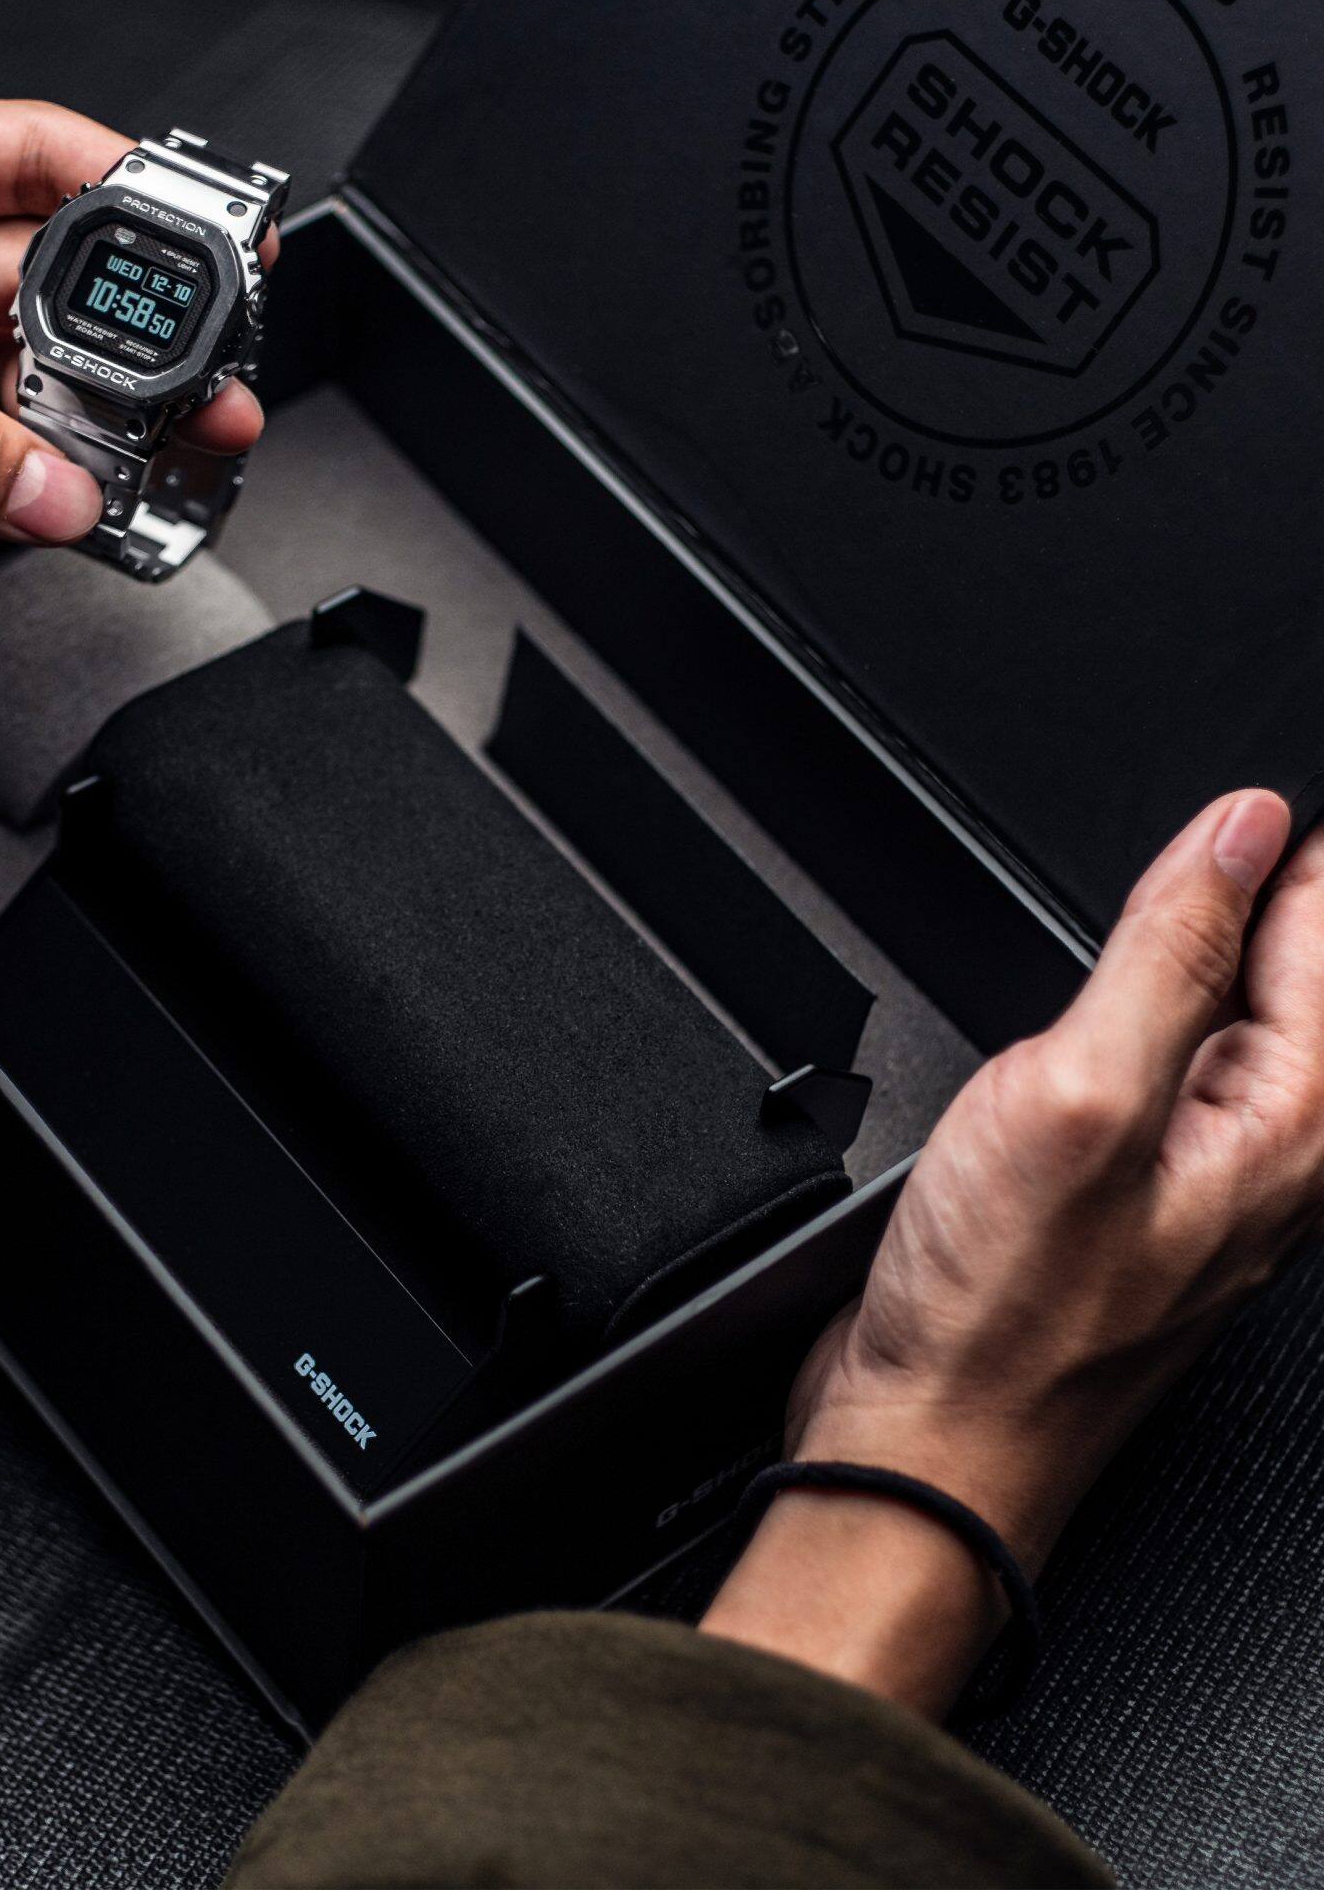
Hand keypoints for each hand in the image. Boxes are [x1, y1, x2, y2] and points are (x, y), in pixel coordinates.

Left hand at [0, 85, 268, 657]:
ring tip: (161, 458)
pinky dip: (33, 477)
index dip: (135, 199)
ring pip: (22, 371)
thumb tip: (55, 486)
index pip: (22, 155)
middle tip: (207, 393)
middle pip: (43, 276)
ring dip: (91, 420)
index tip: (224, 249)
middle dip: (129, 339)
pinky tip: (80, 495)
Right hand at [707, 789, 1323, 1711]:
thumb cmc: (1006, 1308)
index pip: (1320, 928)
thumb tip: (1237, 832)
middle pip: (1292, 973)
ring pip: (1224, 1018)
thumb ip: (1168, 953)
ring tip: (1167, 884)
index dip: (1284, 843)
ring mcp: (1199, 1178)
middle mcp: (1266, 1148)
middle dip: (1255, 890)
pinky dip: (1135, 1012)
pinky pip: (1159, 1070)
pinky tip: (1095, 998)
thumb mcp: (1081, 1092)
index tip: (1255, 782)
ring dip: (1192, 947)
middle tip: (1223, 818)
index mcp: (1290, 1116)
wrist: (931, 1434)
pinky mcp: (1129, 1198)